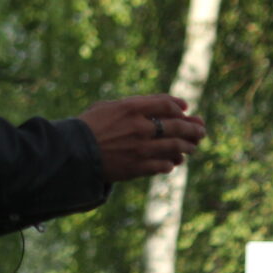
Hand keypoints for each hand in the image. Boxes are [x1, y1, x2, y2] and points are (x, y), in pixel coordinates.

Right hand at [78, 94, 206, 182]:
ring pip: (175, 147)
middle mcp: (139, 127)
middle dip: (193, 128)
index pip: (166, 104)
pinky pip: (163, 166)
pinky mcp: (137, 168)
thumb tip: (162, 106)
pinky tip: (172, 163)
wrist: (71, 152)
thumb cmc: (88, 126)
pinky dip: (170, 164)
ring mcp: (140, 149)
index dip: (179, 106)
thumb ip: (134, 105)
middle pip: (177, 126)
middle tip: (201, 130)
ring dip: (187, 147)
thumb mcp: (108, 107)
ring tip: (192, 147)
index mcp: (131, 108)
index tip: (186, 109)